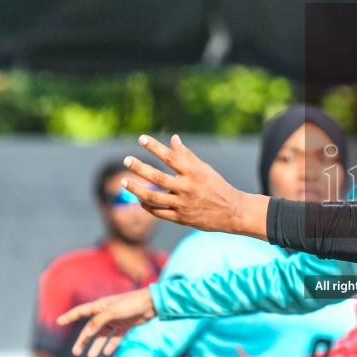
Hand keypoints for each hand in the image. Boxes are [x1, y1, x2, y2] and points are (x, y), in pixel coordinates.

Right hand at [62, 287, 157, 356]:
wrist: (152, 304)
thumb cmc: (131, 304)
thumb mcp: (112, 312)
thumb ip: (98, 322)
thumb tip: (87, 333)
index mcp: (100, 306)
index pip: (81, 311)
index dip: (69, 316)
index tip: (58, 321)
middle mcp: (106, 313)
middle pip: (91, 328)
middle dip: (83, 340)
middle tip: (76, 352)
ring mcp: (116, 319)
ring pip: (102, 335)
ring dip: (97, 345)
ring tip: (91, 356)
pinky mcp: (126, 325)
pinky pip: (115, 337)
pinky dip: (111, 344)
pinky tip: (107, 352)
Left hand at [120, 136, 268, 238]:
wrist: (232, 212)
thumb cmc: (217, 186)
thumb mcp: (204, 168)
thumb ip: (186, 155)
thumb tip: (173, 138)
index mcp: (194, 173)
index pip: (170, 156)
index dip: (154, 147)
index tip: (141, 138)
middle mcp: (187, 188)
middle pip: (157, 177)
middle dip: (139, 168)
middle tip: (127, 160)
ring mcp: (183, 204)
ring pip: (154, 196)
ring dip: (136, 189)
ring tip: (124, 182)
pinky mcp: (181, 218)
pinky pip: (159, 212)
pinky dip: (147, 206)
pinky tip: (140, 199)